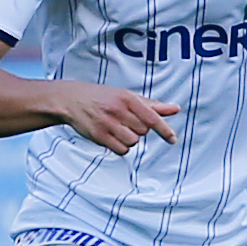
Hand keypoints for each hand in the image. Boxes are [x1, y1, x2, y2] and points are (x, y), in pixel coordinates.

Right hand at [52, 81, 177, 154]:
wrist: (71, 100)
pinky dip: (121, 146)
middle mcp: (117, 110)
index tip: (172, 139)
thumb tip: (175, 109)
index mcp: (127, 98)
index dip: (164, 129)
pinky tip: (112, 136)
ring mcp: (107, 123)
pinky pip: (121, 150)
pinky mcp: (98, 136)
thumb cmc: (103, 97)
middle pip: (143, 131)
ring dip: (129, 139)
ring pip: (133, 142)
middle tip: (125, 120)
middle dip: (138, 129)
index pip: (150, 117)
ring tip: (118, 128)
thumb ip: (152, 105)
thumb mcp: (127, 96)